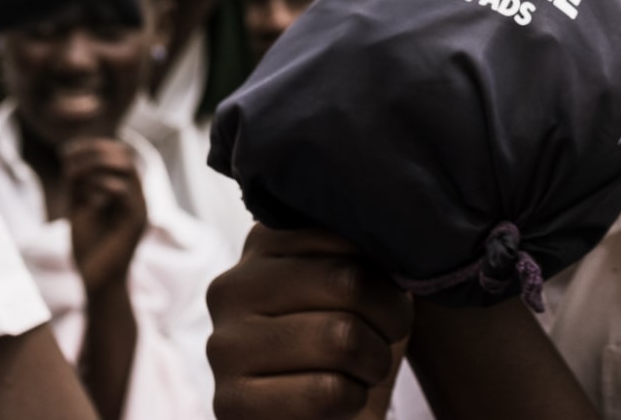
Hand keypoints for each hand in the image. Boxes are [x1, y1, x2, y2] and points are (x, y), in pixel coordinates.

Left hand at [61, 138, 147, 297]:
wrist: (97, 283)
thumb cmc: (89, 249)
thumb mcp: (78, 210)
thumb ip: (79, 186)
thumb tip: (73, 159)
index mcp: (125, 191)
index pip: (118, 155)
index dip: (94, 147)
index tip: (67, 150)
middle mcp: (136, 195)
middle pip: (125, 155)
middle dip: (95, 150)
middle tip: (69, 158)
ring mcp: (139, 207)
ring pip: (126, 167)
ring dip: (96, 164)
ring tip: (74, 175)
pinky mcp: (136, 221)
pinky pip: (124, 191)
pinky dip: (101, 185)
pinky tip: (85, 198)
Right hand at [207, 225, 413, 419]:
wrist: (332, 418)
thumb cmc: (355, 339)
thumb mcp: (367, 279)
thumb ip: (368, 242)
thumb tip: (397, 220)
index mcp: (264, 241)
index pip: (349, 231)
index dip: (391, 270)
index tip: (390, 291)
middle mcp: (232, 285)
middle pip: (348, 281)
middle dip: (391, 316)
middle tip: (387, 336)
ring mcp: (223, 345)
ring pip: (340, 337)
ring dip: (374, 361)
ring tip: (364, 368)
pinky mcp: (230, 402)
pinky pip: (324, 391)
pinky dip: (353, 399)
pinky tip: (340, 398)